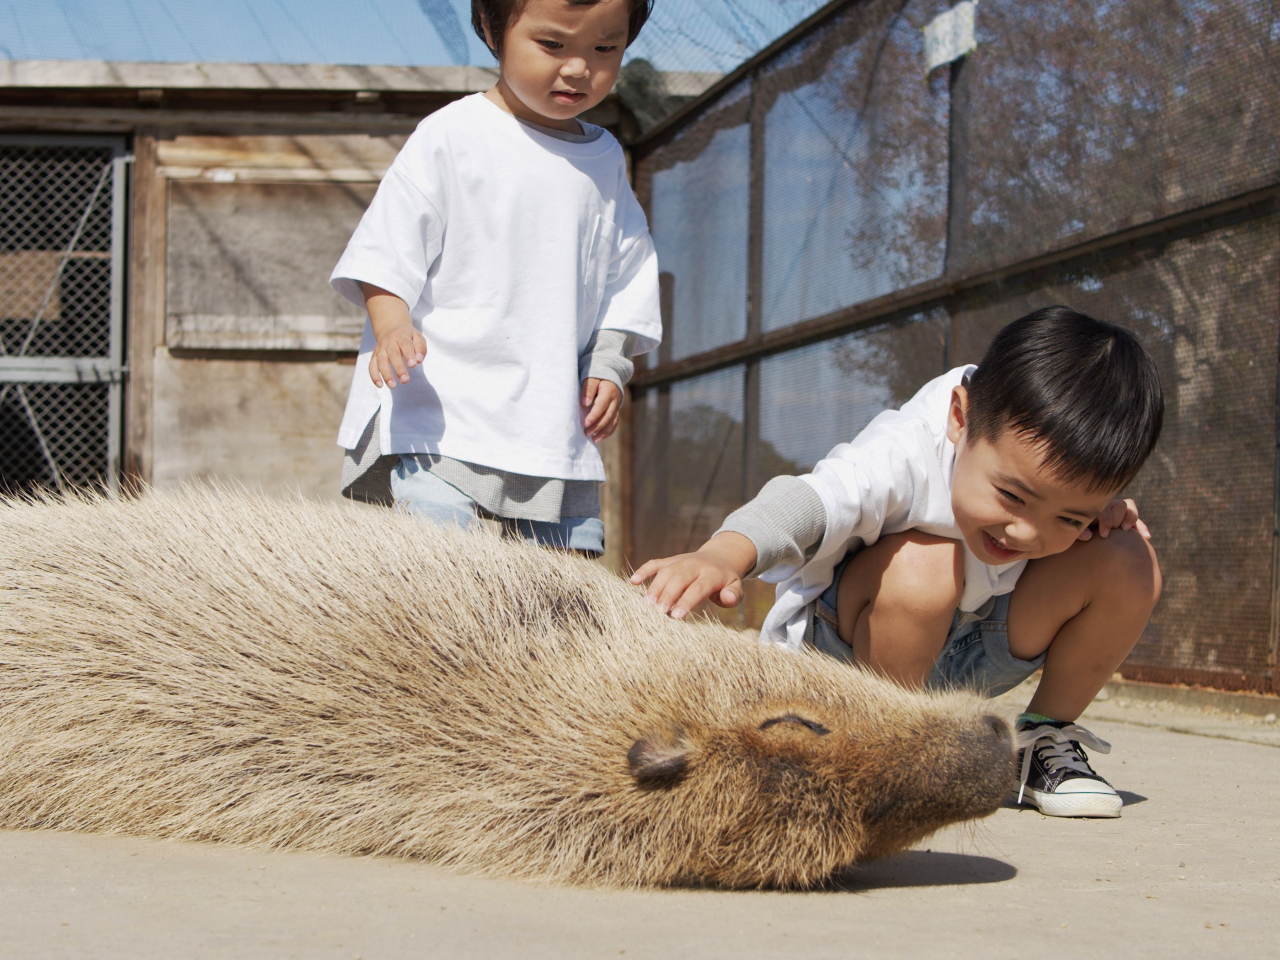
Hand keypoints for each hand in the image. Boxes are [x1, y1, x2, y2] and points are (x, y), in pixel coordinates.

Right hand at [370, 323, 426, 387]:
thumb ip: (420, 348)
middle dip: (398, 368)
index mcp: (401, 336)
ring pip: (381, 361)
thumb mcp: (418, 337)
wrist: (390, 327)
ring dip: (386, 374)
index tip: (413, 365)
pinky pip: (371, 366)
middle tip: (405, 380)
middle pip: (393, 355)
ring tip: (392, 386)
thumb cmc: (408, 336)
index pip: (405, 345)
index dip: (409, 354)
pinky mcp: (374, 356)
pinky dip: (374, 376)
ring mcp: (380, 349)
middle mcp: (388, 342)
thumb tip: (419, 360)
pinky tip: (380, 385)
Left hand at [581, 378, 621, 441]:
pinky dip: (608, 431)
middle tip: (586, 433)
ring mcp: (617, 406)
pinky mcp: (616, 411)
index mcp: (609, 391)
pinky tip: (600, 437)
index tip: (585, 424)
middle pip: (608, 416)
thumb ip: (588, 389)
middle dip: (597, 426)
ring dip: (603, 432)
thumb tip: (585, 403)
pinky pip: (614, 423)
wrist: (610, 373)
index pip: (601, 406)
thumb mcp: (591, 378)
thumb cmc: (597, 376)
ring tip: (594, 439)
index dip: (594, 416)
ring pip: (612, 422)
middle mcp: (615, 401)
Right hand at [629, 532, 756, 619]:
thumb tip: (726, 598)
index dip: (686, 601)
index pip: (697, 588)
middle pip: (678, 578)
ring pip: (665, 572)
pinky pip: (655, 563)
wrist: (719, 557)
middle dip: (668, 595)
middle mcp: (693, 565)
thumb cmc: (726, 580)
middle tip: (658, 613)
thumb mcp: (736, 587)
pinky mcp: (669, 561)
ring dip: (655, 587)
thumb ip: (733, 595)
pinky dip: (643, 571)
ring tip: (647, 605)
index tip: (675, 616)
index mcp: (711, 574)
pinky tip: (633, 582)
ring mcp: (679, 561)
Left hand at [1078, 497, 1150, 540]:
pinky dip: (1142, 527)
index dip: (1106, 520)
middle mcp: (1107, 506)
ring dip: (1130, 518)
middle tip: (1112, 532)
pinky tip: (1146, 537)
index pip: (1105, 508)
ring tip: (1125, 530)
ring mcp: (1118, 512)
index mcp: (1093, 506)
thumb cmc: (1074, 532)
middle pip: (1119, 505)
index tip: (1104, 535)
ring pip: (1130, 507)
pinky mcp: (1127, 521)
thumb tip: (1088, 536)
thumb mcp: (1073, 532)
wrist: (1081, 535)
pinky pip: (1138, 521)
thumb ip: (1078, 532)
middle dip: (1116, 519)